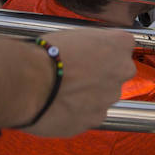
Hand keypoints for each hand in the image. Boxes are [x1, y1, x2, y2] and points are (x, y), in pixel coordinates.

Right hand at [21, 28, 135, 135]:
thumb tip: (92, 51)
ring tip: (62, 93)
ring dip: (90, 96)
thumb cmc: (47, 54)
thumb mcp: (76, 34)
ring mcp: (111, 96)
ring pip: (104, 96)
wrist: (29, 82)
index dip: (105, 51)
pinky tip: (60, 107)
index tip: (93, 55)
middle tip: (77, 76)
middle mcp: (122, 69)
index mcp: (120, 44)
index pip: (124, 46)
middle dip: (102, 75)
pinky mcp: (96, 119)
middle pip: (118, 72)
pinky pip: (91, 115)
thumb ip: (95, 44)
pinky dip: (79, 113)